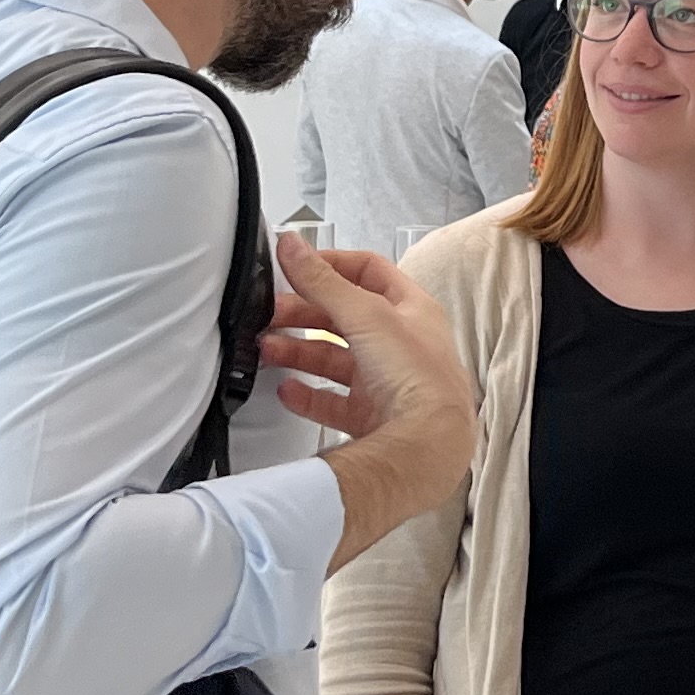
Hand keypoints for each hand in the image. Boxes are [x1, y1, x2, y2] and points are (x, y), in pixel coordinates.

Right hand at [268, 235, 482, 565]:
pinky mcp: (373, 417)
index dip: (331, 265)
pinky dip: (307, 395)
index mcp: (412, 310)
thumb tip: (293, 245)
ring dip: (298, 353)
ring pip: (334, 360)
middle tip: (269, 312)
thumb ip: (324, 281)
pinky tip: (287, 390)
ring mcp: (388, 382)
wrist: (427, 448)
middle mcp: (402, 345)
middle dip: (304, 313)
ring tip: (267, 349)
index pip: (369, 272)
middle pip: (344, 317)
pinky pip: (332, 402)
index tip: (295, 266)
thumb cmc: (418, 379)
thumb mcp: (367, 315)